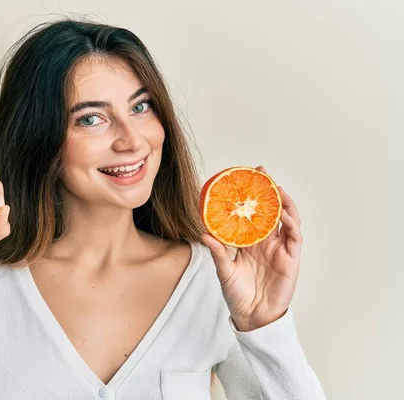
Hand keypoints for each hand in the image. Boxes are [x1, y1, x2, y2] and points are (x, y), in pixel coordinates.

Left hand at [201, 165, 301, 331]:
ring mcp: (280, 248)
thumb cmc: (237, 294)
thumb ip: (217, 251)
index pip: (252, 212)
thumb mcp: (223, 270)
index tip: (245, 177)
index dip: (251, 195)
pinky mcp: (291, 259)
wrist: (252, 316)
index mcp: (250, 241)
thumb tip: (203, 233)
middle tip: (262, 173)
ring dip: (284, 202)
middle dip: (268, 190)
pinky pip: (294, 237)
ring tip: (277, 188)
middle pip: (270, 210)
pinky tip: (284, 214)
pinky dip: (291, 224)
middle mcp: (266, 241)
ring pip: (287, 219)